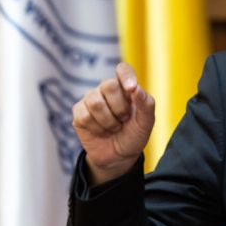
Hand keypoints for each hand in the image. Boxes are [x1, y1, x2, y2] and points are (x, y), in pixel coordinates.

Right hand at [72, 62, 155, 184]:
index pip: (123, 69)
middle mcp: (107, 89)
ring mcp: (91, 99)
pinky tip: (101, 131)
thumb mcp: (146, 122)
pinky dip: (97, 128)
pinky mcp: (79, 112)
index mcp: (126, 87)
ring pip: (95, 102)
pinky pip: (84, 116)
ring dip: (108, 121)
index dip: (125, 75)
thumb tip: (136, 88)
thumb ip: (145, 104)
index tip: (131, 88)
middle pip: (108, 85)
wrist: (119, 156)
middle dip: (119, 108)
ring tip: (114, 127)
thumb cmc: (134, 135)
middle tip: (124, 120)